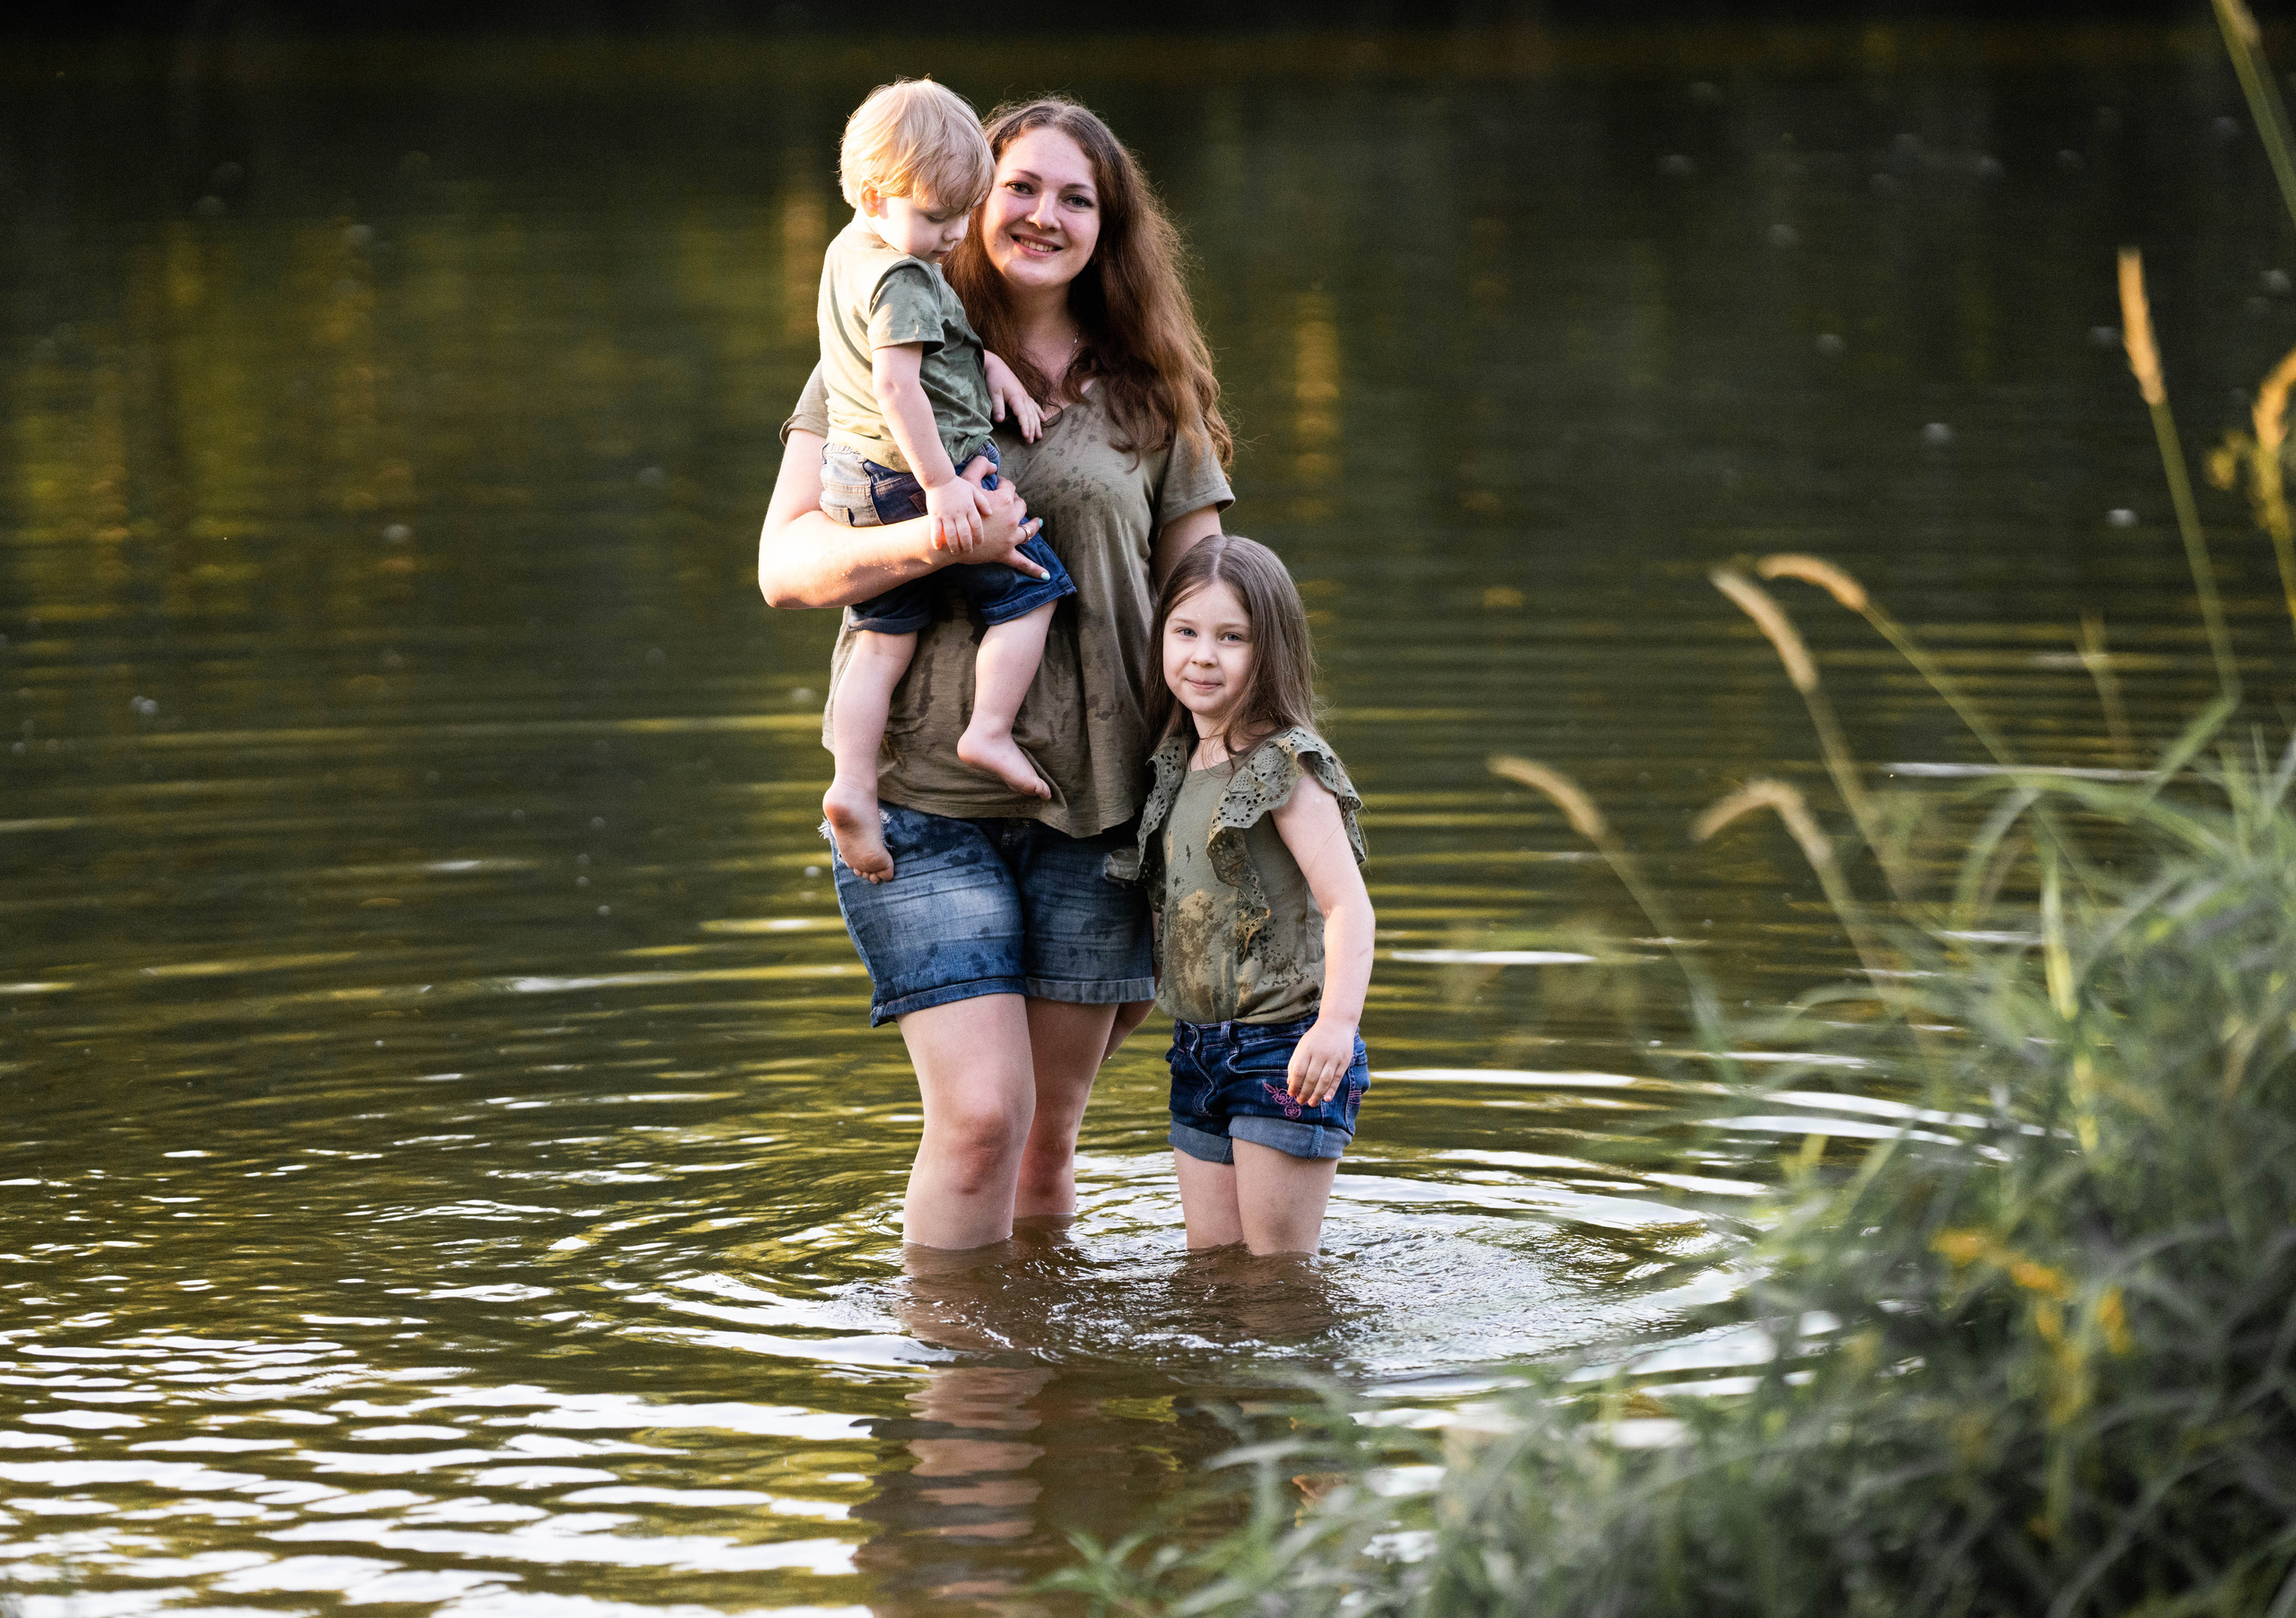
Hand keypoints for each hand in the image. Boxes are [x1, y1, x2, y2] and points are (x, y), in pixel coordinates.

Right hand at [923, 477, 986, 552]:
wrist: (939, 477)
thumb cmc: (957, 485)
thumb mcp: (973, 490)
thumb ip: (982, 502)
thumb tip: (990, 513)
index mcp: (969, 507)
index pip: (977, 525)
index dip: (979, 536)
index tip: (979, 543)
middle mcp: (959, 513)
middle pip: (965, 533)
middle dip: (968, 545)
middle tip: (969, 551)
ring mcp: (946, 514)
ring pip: (951, 534)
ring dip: (954, 545)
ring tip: (956, 552)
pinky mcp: (935, 515)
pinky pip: (935, 530)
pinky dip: (936, 539)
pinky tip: (938, 547)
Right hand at [960, 461, 1048, 578]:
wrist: (948, 534)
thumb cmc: (956, 506)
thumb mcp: (967, 480)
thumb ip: (980, 465)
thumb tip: (995, 465)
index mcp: (1004, 500)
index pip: (1010, 488)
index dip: (1004, 485)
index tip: (999, 485)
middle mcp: (1011, 518)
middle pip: (1021, 507)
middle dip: (1017, 503)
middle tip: (1010, 503)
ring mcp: (1010, 537)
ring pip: (1028, 530)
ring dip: (1033, 526)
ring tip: (1037, 523)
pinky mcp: (1005, 553)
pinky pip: (1023, 562)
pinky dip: (1035, 569)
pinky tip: (1046, 576)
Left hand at [984, 351, 1045, 441]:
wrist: (996, 365)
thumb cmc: (994, 378)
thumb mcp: (994, 393)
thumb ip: (998, 407)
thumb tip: (1000, 420)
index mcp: (1017, 398)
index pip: (1023, 415)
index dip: (1025, 426)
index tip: (1026, 436)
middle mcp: (1023, 397)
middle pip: (1030, 416)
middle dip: (1032, 429)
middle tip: (1031, 441)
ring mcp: (1025, 395)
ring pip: (1034, 412)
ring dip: (1037, 424)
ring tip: (1039, 435)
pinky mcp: (1023, 394)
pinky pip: (1034, 405)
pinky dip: (1039, 412)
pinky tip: (1043, 419)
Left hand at [1286, 1017, 1357, 1107]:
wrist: (1337, 1023)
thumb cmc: (1316, 1038)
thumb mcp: (1302, 1046)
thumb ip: (1295, 1063)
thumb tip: (1290, 1083)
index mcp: (1307, 1049)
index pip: (1298, 1071)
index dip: (1294, 1084)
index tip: (1291, 1094)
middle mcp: (1320, 1053)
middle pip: (1311, 1077)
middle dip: (1305, 1092)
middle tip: (1300, 1102)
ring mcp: (1333, 1057)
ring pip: (1324, 1080)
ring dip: (1317, 1094)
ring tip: (1311, 1103)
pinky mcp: (1344, 1061)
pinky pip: (1337, 1078)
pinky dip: (1331, 1090)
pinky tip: (1326, 1099)